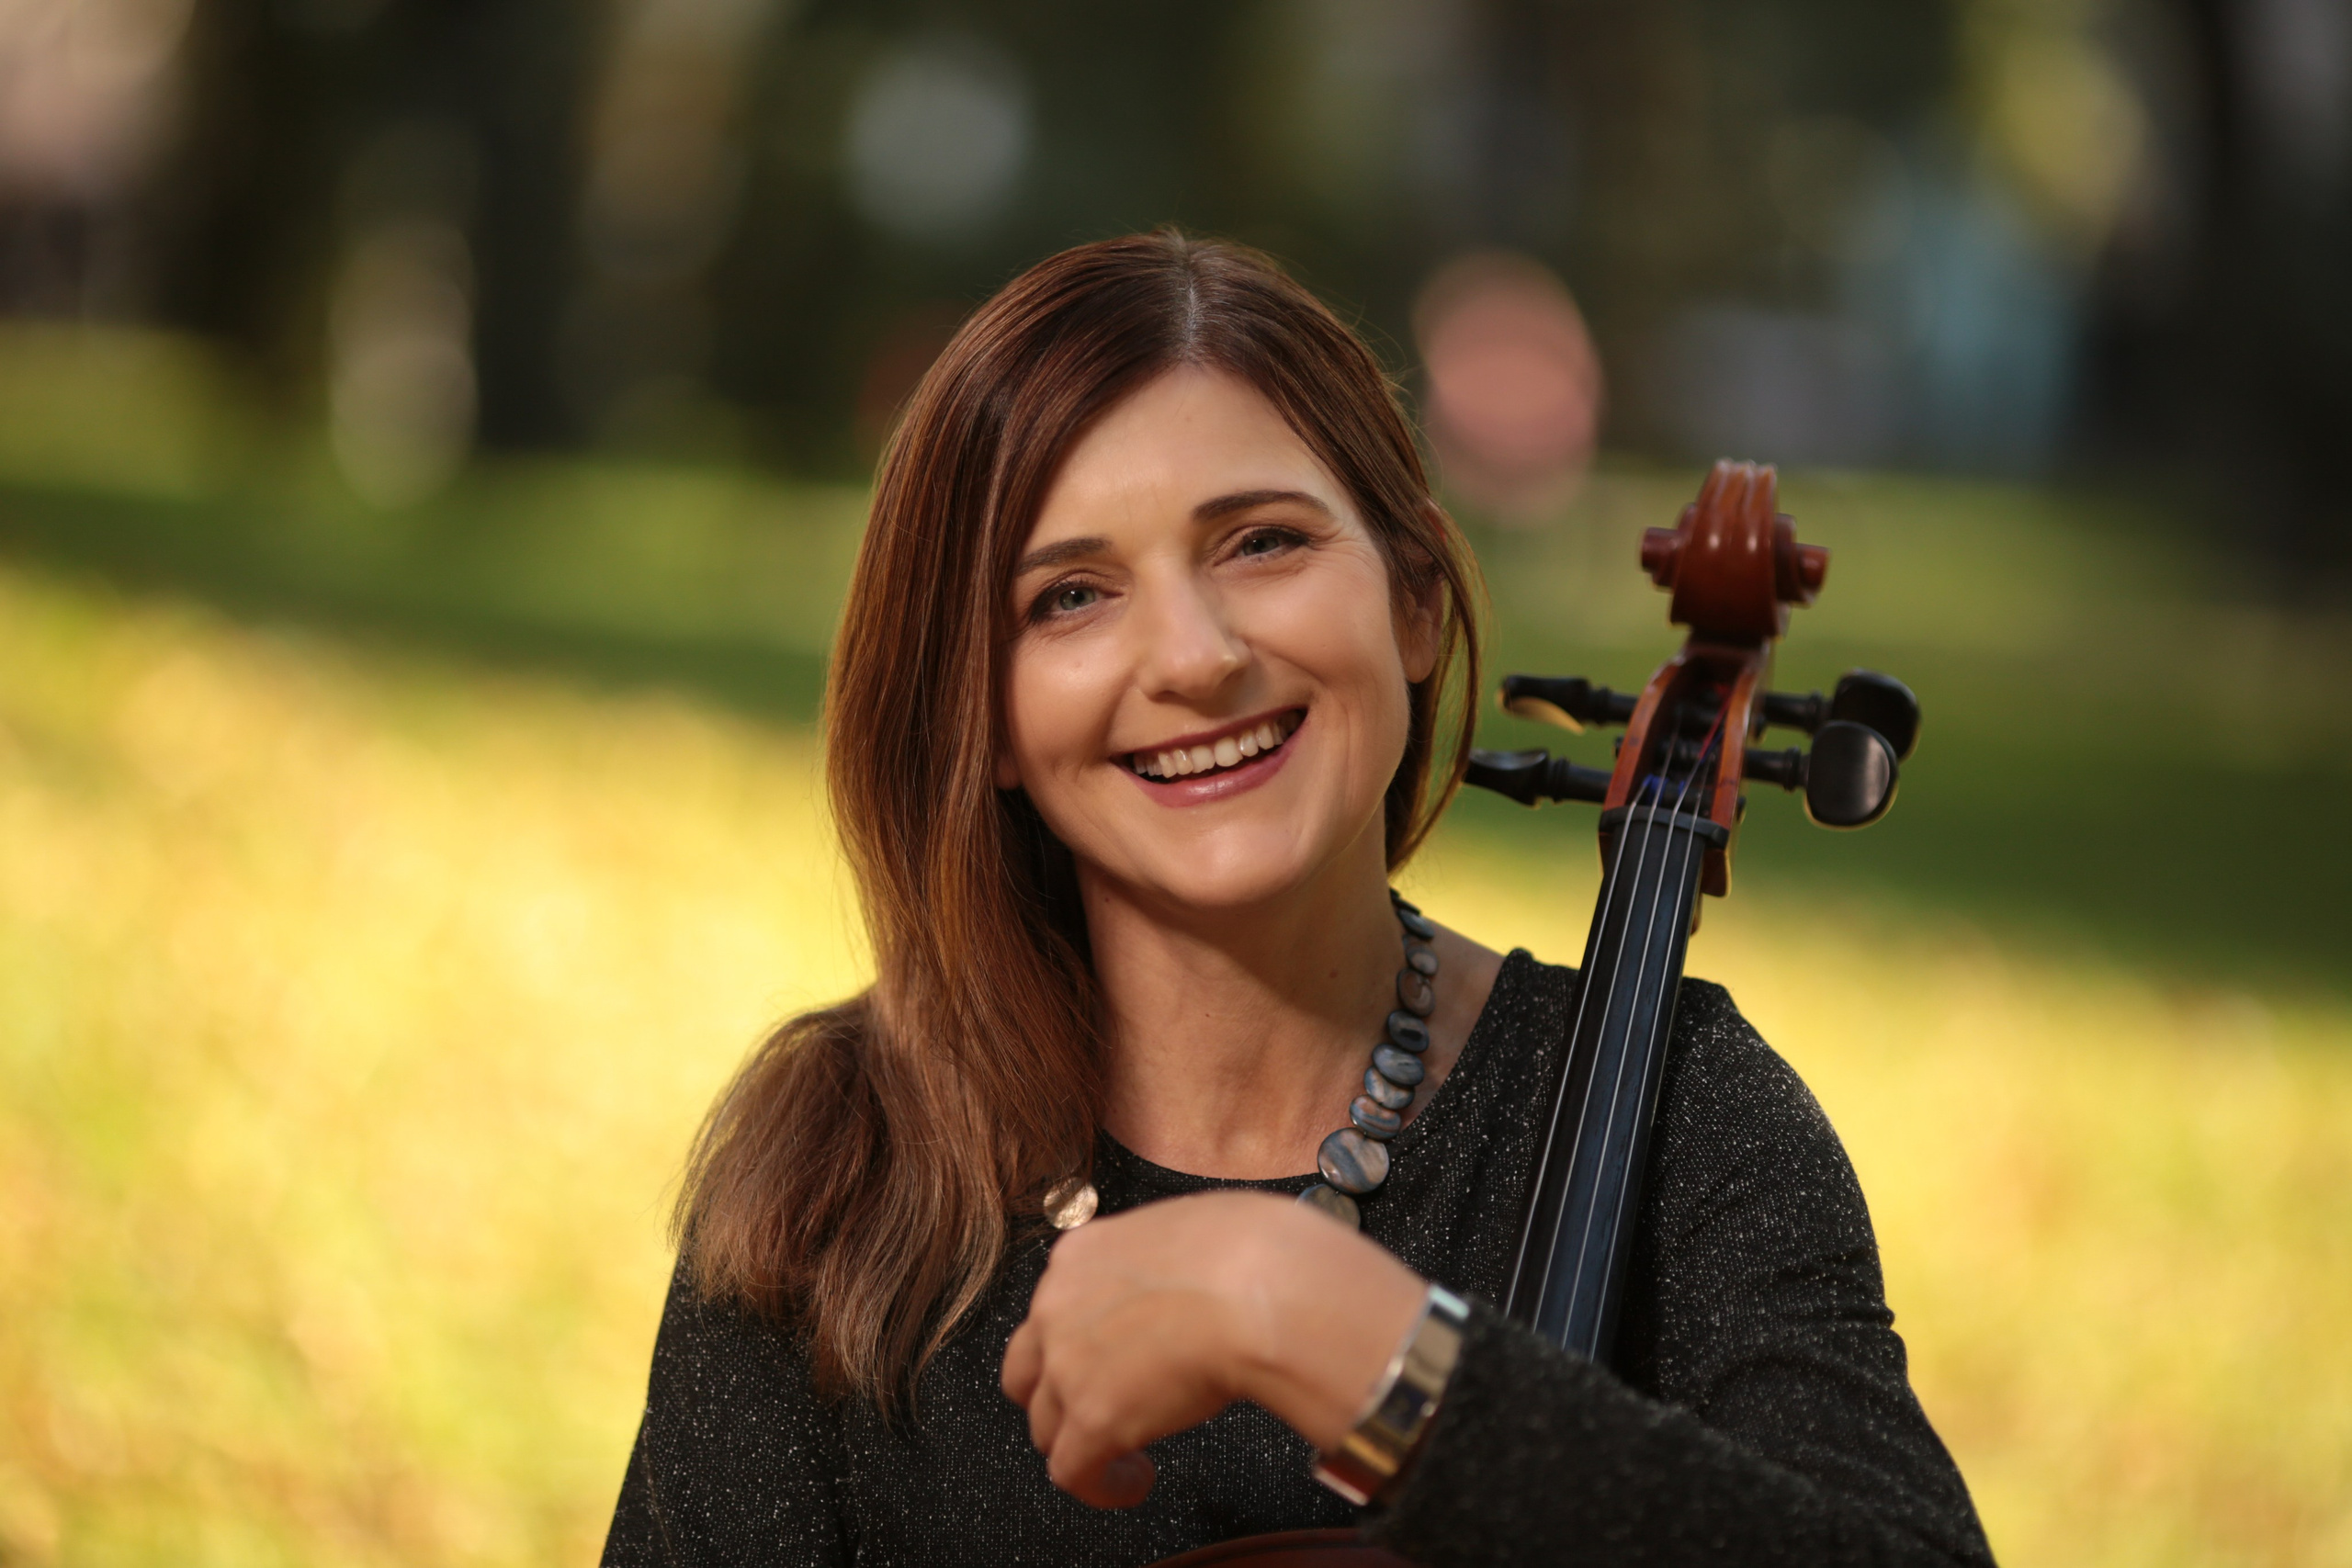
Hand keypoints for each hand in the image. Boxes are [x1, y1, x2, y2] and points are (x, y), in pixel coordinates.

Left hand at [1000, 1190, 1425, 1507]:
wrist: (1256, 1287)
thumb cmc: (1248, 1252)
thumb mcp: (1187, 1230)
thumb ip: (1162, 1261)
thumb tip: (1185, 1285)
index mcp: (1081, 1255)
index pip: (1055, 1307)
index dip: (1080, 1341)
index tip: (1110, 1358)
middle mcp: (1057, 1307)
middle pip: (1027, 1371)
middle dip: (1058, 1396)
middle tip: (1099, 1408)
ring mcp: (1067, 1365)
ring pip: (1044, 1425)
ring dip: (1079, 1443)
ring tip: (1124, 1454)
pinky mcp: (1091, 1418)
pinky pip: (1071, 1471)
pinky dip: (1100, 1484)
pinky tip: (1134, 1481)